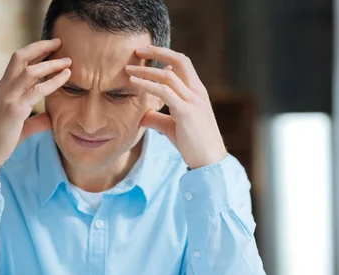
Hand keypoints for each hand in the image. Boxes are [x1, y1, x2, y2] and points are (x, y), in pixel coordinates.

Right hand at [0, 39, 71, 187]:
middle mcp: (2, 89)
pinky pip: (37, 90)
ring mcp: (7, 97)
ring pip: (30, 71)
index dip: (33, 53)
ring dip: (51, 63)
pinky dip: (53, 82)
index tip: (50, 48)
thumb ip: (35, 121)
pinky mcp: (14, 109)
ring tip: (68, 61)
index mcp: (1, 90)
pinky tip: (66, 77)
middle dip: (40, 47)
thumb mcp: (20, 128)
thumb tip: (50, 118)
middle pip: (20, 57)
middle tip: (59, 43)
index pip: (16, 63)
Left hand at [125, 46, 227, 169]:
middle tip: (137, 50)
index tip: (147, 54)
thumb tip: (141, 116)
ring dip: (146, 70)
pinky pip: (164, 92)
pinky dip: (147, 85)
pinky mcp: (185, 113)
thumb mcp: (173, 127)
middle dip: (157, 52)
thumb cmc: (193, 144)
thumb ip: (158, 118)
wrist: (209, 161)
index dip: (165, 56)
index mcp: (197, 92)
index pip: (183, 64)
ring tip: (128, 69)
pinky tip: (133, 83)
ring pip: (168, 75)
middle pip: (179, 60)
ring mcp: (193, 101)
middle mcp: (197, 92)